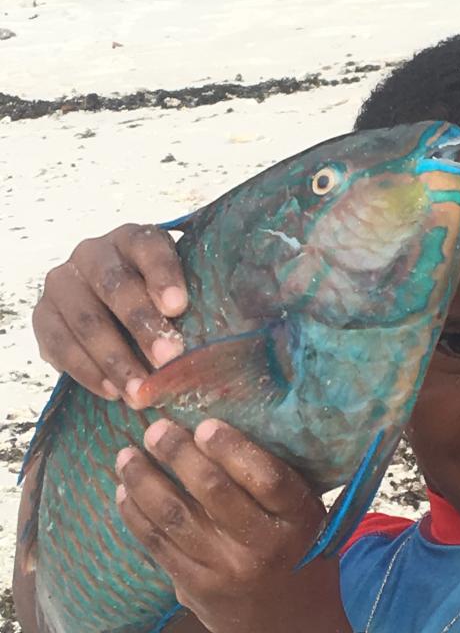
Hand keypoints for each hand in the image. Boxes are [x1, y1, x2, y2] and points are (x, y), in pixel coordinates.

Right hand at [32, 224, 187, 404]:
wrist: (110, 309)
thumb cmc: (163, 302)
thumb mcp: (183, 290)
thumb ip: (203, 299)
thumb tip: (243, 324)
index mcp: (134, 239)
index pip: (149, 247)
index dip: (163, 276)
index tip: (178, 306)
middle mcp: (93, 253)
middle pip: (115, 287)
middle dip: (142, 326)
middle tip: (168, 359)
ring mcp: (63, 283)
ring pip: (85, 321)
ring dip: (116, 360)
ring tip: (142, 392)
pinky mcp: (43, 315)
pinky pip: (59, 345)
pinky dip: (87, 372)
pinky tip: (113, 393)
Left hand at [114, 418, 340, 632]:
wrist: (291, 631)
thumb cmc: (302, 557)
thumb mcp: (308, 519)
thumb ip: (278, 486)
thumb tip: (219, 434)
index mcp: (299, 522)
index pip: (267, 478)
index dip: (233, 448)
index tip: (205, 425)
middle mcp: (263, 547)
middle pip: (214, 491)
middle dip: (178, 454)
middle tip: (156, 429)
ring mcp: (225, 571)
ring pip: (175, 517)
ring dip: (145, 481)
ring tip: (126, 456)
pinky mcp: (195, 588)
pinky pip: (158, 545)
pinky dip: (136, 514)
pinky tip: (125, 491)